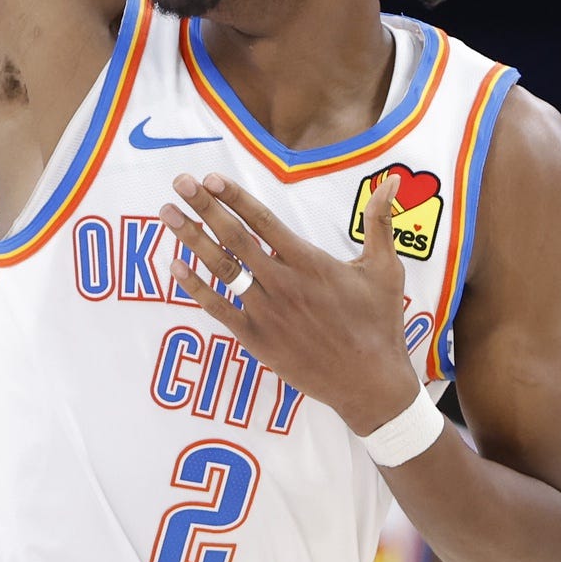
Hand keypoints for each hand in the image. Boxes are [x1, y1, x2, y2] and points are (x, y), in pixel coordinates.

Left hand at [159, 173, 420, 433]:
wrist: (370, 383)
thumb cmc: (379, 324)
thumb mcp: (385, 269)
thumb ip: (381, 222)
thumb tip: (393, 180)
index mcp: (310, 262)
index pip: (263, 221)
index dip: (234, 198)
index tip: (209, 178)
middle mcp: (283, 283)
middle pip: (235, 238)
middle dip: (204, 207)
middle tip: (178, 183)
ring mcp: (267, 312)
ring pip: (222, 269)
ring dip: (191, 239)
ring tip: (167, 215)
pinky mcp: (258, 340)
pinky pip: (219, 309)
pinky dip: (195, 287)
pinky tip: (175, 266)